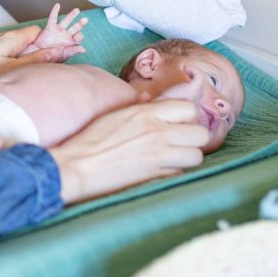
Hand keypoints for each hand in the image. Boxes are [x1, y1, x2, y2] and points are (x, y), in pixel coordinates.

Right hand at [21, 3, 85, 60]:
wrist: (39, 55)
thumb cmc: (52, 56)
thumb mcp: (64, 55)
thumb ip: (73, 51)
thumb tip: (84, 50)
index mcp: (71, 43)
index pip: (78, 37)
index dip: (79, 36)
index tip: (77, 37)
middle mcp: (66, 36)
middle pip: (75, 28)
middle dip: (80, 24)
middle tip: (85, 19)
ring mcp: (58, 31)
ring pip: (66, 21)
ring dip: (72, 15)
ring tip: (77, 10)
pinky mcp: (50, 28)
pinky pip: (53, 18)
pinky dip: (55, 11)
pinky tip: (58, 5)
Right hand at [47, 100, 208, 204]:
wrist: (78, 166)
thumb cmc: (90, 139)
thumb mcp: (114, 114)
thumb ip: (138, 107)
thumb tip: (150, 100)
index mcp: (146, 113)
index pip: (189, 108)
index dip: (187, 116)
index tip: (179, 122)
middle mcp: (157, 132)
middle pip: (200, 134)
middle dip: (193, 138)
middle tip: (180, 142)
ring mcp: (158, 156)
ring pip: (196, 156)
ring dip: (187, 157)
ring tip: (173, 157)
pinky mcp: (155, 176)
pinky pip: (179, 173)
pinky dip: (174, 172)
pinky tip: (160, 169)